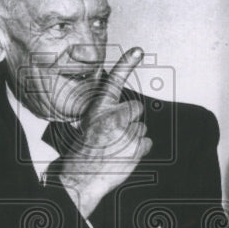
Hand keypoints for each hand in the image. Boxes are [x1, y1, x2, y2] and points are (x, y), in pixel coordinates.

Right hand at [52, 48, 151, 217]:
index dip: (126, 64)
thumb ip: (108, 115)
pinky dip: (139, 150)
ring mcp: (126, 132)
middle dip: (130, 120)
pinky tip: (123, 156)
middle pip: (136, 109)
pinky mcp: (136, 147)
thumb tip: (129, 111)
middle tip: (114, 135)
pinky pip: (147, 142)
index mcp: (99, 109)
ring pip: (141, 128)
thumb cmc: (85, 151)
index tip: (138, 50)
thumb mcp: (90, 125)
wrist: (81, 177)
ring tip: (115, 148)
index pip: (114, 82)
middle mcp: (113, 117)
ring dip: (133, 138)